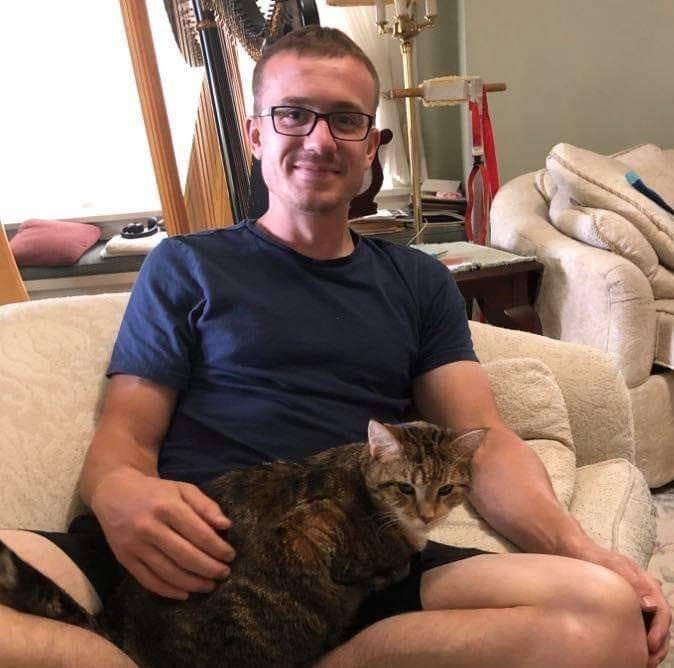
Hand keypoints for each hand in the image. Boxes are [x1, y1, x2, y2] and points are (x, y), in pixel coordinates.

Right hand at [90, 467, 234, 599]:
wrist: (114, 492)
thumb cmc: (155, 491)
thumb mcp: (182, 488)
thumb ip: (205, 505)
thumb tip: (226, 526)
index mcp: (167, 506)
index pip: (199, 533)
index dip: (218, 547)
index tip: (231, 555)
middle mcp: (149, 526)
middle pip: (185, 556)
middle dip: (209, 568)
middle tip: (224, 573)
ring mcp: (134, 545)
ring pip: (168, 572)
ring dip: (192, 583)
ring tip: (209, 585)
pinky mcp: (124, 559)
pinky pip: (148, 580)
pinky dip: (168, 591)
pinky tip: (185, 593)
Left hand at [585, 545, 669, 666]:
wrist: (577, 554)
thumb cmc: (596, 557)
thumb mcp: (614, 565)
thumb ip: (633, 582)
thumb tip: (651, 605)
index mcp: (648, 584)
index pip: (663, 612)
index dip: (660, 631)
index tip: (650, 645)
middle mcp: (646, 595)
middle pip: (661, 625)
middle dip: (659, 646)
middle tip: (648, 662)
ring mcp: (637, 603)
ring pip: (652, 629)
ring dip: (651, 648)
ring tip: (642, 663)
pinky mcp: (626, 609)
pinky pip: (638, 627)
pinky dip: (638, 642)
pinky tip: (631, 653)